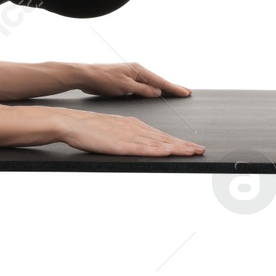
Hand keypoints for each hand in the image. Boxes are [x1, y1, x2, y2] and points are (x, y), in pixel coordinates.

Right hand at [57, 109, 203, 156]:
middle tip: (201, 150)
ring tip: (193, 152)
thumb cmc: (91, 129)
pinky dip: (157, 150)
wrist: (73, 123)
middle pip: (165, 139)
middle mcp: (136, 130)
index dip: (179, 142)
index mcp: (135, 126)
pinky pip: (143, 148)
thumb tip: (138, 143)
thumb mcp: (114, 130)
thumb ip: (128, 136)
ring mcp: (130, 137)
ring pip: (159, 144)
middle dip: (184, 145)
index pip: (161, 136)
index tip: (192, 147)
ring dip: (177, 148)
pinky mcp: (121, 145)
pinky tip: (168, 152)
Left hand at [74, 61, 191, 97]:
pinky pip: (143, 86)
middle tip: (187, 92)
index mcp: (139, 70)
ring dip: (163, 88)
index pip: (161, 81)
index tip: (186, 92)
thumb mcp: (125, 87)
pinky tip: (155, 94)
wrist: (86, 76)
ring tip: (175, 93)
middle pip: (159, 81)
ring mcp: (132, 75)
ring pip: (151, 84)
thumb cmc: (103, 80)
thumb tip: (158, 91)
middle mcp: (137, 71)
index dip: (174, 88)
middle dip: (172, 87)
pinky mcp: (126, 81)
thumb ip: (142, 90)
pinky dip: (152, 90)